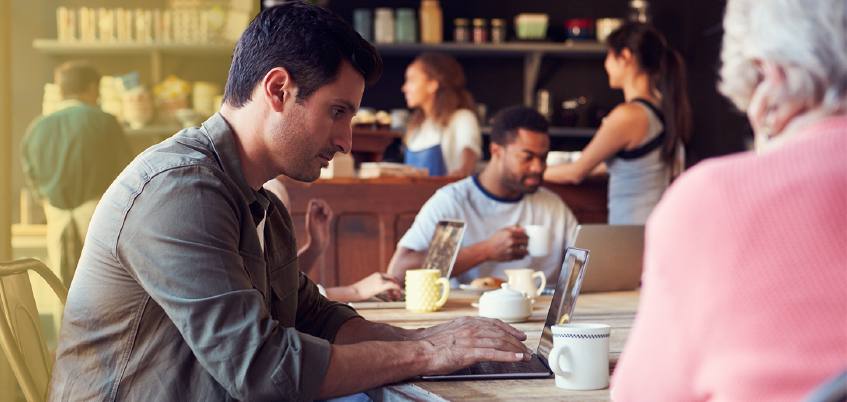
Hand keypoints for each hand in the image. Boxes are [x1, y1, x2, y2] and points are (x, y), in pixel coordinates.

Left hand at [304, 198, 332, 253]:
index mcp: (310, 214)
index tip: (320, 206)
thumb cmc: (313, 236)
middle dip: (324, 205)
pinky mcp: (325, 222)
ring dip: (328, 210)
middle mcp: (315, 215)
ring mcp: (320, 218)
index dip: (317, 201)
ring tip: (328, 218)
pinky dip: (330, 214)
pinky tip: (329, 220)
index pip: (313, 202)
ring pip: (326, 208)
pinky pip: (329, 214)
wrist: (318, 245)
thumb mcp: (311, 224)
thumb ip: (312, 214)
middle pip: (320, 203)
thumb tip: (315, 204)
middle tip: (325, 212)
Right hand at [350, 272, 402, 300]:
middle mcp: (379, 275)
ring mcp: (380, 280)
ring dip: (397, 289)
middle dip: (397, 284)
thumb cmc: (358, 291)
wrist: (353, 291)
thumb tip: (377, 290)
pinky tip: (399, 293)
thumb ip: (374, 285)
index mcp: (376, 275)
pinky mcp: (380, 286)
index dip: (393, 281)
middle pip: (392, 278)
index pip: (388, 276)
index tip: (395, 287)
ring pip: (393, 282)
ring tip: (398, 296)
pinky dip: (397, 289)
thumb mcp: (368, 285)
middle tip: (400, 291)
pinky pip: (392, 286)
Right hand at [412, 317, 531, 374]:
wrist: (420, 350)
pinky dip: (508, 356)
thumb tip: (474, 338)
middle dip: (516, 341)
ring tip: (526, 355)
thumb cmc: (432, 344)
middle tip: (526, 348)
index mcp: (467, 322)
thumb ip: (464, 332)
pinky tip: (517, 358)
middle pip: (501, 333)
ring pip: (500, 342)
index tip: (518, 334)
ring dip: (516, 349)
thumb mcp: (451, 331)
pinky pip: (494, 354)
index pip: (494, 323)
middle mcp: (472, 328)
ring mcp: (471, 339)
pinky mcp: (470, 352)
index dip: (509, 328)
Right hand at [485, 226, 528, 261]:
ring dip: (526, 250)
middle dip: (527, 243)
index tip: (527, 238)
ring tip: (525, 250)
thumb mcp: (503, 230)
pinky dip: (522, 255)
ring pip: (525, 251)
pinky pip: (521, 257)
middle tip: (527, 244)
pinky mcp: (510, 257)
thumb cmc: (496, 239)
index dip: (527, 236)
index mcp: (510, 234)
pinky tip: (520, 253)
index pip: (525, 235)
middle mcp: (511, 242)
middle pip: (526, 243)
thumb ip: (514, 228)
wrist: (487, 250)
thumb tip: (524, 229)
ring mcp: (511, 250)